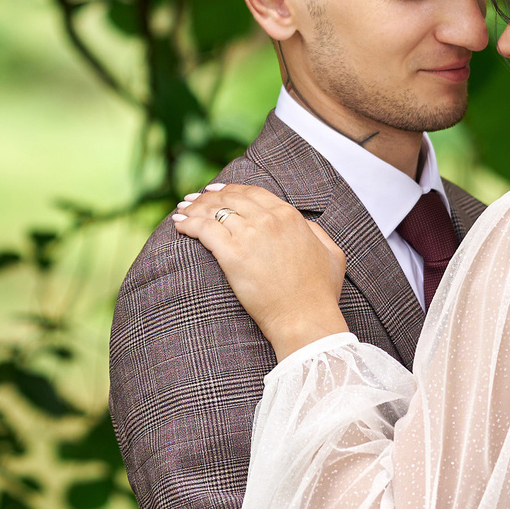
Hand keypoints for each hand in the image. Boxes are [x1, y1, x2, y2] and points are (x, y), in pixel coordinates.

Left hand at [171, 183, 350, 355]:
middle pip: (230, 198)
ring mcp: (249, 236)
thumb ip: (316, 231)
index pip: (253, 193)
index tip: (217, 191)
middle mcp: (268, 220)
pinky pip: (203, 229)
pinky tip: (178, 224)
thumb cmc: (320, 294)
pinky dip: (187, 223)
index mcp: (290, 216)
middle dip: (208, 196)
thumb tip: (302, 223)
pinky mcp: (231, 255)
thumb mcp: (331, 254)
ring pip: (213, 211)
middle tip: (193, 199)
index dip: (231, 189)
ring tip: (181, 210)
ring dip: (194, 208)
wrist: (305, 319)